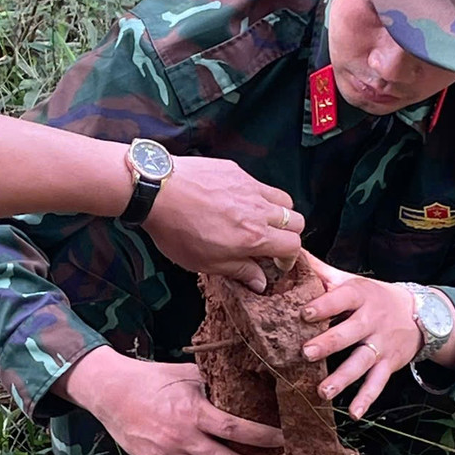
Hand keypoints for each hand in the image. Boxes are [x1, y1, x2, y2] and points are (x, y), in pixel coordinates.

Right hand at [60, 348, 287, 454]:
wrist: (109, 391)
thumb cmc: (150, 378)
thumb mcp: (185, 373)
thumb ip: (214, 382)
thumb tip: (245, 380)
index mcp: (194, 411)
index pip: (236, 429)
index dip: (263, 438)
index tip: (286, 444)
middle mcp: (183, 437)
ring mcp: (168, 454)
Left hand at [144, 156, 302, 290]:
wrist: (157, 190)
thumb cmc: (176, 229)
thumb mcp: (205, 262)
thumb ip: (239, 270)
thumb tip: (260, 282)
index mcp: (254, 237)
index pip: (293, 246)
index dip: (289, 258)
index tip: (278, 262)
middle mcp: (259, 210)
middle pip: (297, 221)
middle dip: (289, 235)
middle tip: (272, 242)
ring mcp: (250, 187)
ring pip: (284, 199)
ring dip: (280, 213)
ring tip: (261, 221)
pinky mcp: (237, 171)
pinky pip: (260, 184)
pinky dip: (258, 195)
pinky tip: (238, 202)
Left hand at [298, 253, 435, 418]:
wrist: (420, 313)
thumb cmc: (371, 296)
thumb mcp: (349, 280)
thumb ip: (319, 271)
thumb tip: (287, 253)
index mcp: (360, 295)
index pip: (341, 298)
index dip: (324, 305)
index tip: (304, 313)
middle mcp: (372, 320)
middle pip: (350, 332)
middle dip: (329, 343)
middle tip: (306, 353)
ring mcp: (381, 344)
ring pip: (362, 361)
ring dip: (343, 377)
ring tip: (323, 392)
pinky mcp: (389, 364)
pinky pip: (378, 383)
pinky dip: (366, 399)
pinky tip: (353, 413)